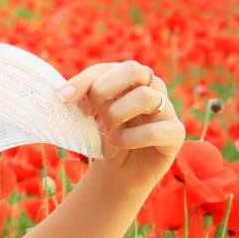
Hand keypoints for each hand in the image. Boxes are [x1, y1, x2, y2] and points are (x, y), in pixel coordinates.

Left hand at [59, 60, 185, 189]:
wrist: (123, 170)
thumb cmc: (106, 136)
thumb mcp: (92, 116)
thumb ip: (83, 101)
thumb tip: (63, 94)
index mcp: (130, 79)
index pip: (107, 68)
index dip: (84, 81)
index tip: (63, 99)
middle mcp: (152, 88)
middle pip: (134, 69)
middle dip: (104, 90)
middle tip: (86, 113)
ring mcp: (167, 109)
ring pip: (146, 97)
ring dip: (116, 114)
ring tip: (101, 130)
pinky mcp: (175, 134)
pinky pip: (157, 129)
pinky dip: (130, 137)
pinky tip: (115, 142)